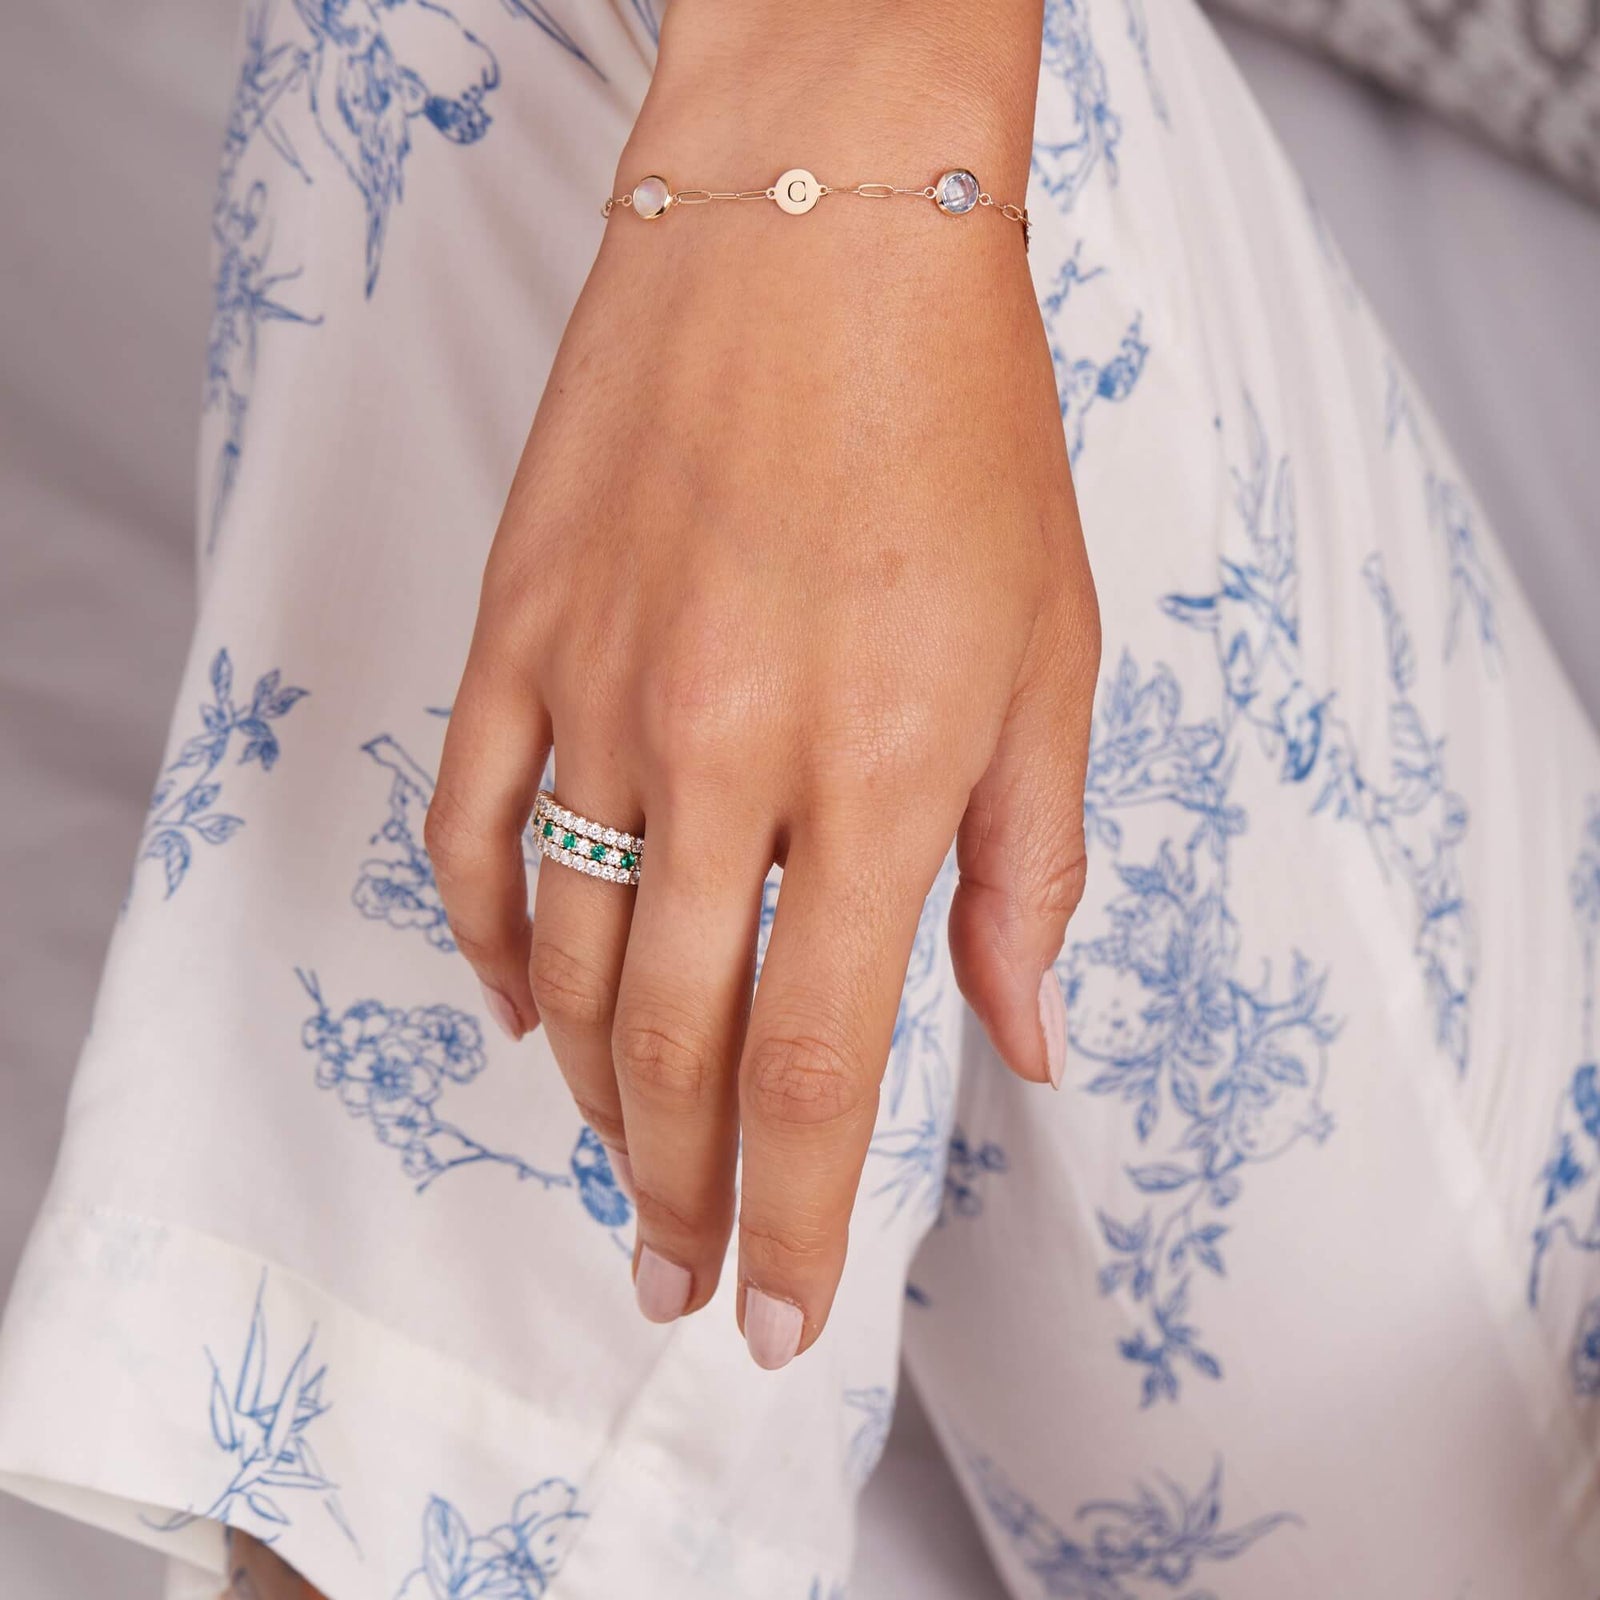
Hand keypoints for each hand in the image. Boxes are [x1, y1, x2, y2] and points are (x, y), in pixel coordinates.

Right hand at [426, 17, 1097, 1368]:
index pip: (823, 1059)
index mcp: (883, 769)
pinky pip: (474, 832)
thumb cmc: (962, 434)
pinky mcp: (514, 634)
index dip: (799, 1213)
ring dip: (599, 1090)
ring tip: (627, 1162)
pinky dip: (494, 942)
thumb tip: (1025, 1043)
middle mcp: (726, 752)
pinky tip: (526, 1008)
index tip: (776, 1314)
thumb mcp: (1052, 659)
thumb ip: (1029, 870)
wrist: (817, 234)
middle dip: (683, 1192)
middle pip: (680, 1046)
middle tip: (680, 1280)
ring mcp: (600, 692)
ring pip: (569, 961)